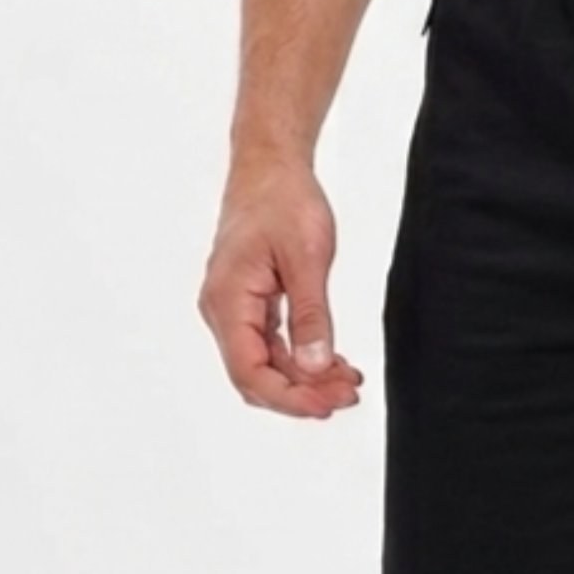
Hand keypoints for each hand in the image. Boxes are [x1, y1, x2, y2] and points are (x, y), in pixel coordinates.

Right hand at [198, 155, 363, 417]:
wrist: (271, 167)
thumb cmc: (283, 201)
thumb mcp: (307, 259)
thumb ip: (311, 315)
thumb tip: (316, 364)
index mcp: (228, 301)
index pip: (249, 371)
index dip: (288, 396)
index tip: (327, 405)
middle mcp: (224, 310)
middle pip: (256, 375)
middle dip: (301, 392)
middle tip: (348, 395)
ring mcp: (236, 308)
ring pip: (267, 362)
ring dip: (306, 378)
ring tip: (349, 384)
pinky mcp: (253, 302)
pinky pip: (273, 344)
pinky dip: (303, 358)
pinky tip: (335, 365)